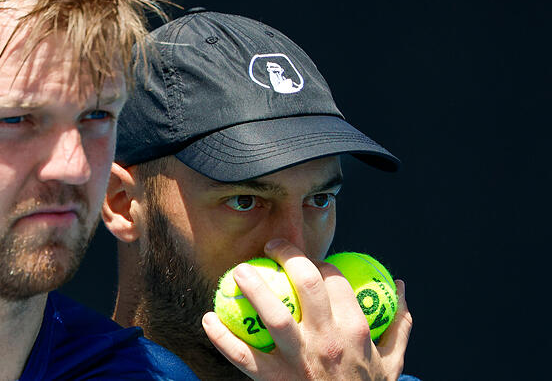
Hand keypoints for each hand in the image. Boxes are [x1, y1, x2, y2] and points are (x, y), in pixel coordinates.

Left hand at [202, 239, 412, 379]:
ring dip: (253, 288)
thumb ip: (399, 323)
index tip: (309, 260)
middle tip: (271, 246)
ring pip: (273, 316)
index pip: (336, 281)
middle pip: (307, 286)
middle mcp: (327, 342)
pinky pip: (242, 356)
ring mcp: (299, 362)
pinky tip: (208, 318)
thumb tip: (400, 286)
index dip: (320, 262)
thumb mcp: (393, 363)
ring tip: (237, 271)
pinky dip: (221, 337)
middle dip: (288, 257)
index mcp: (355, 331)